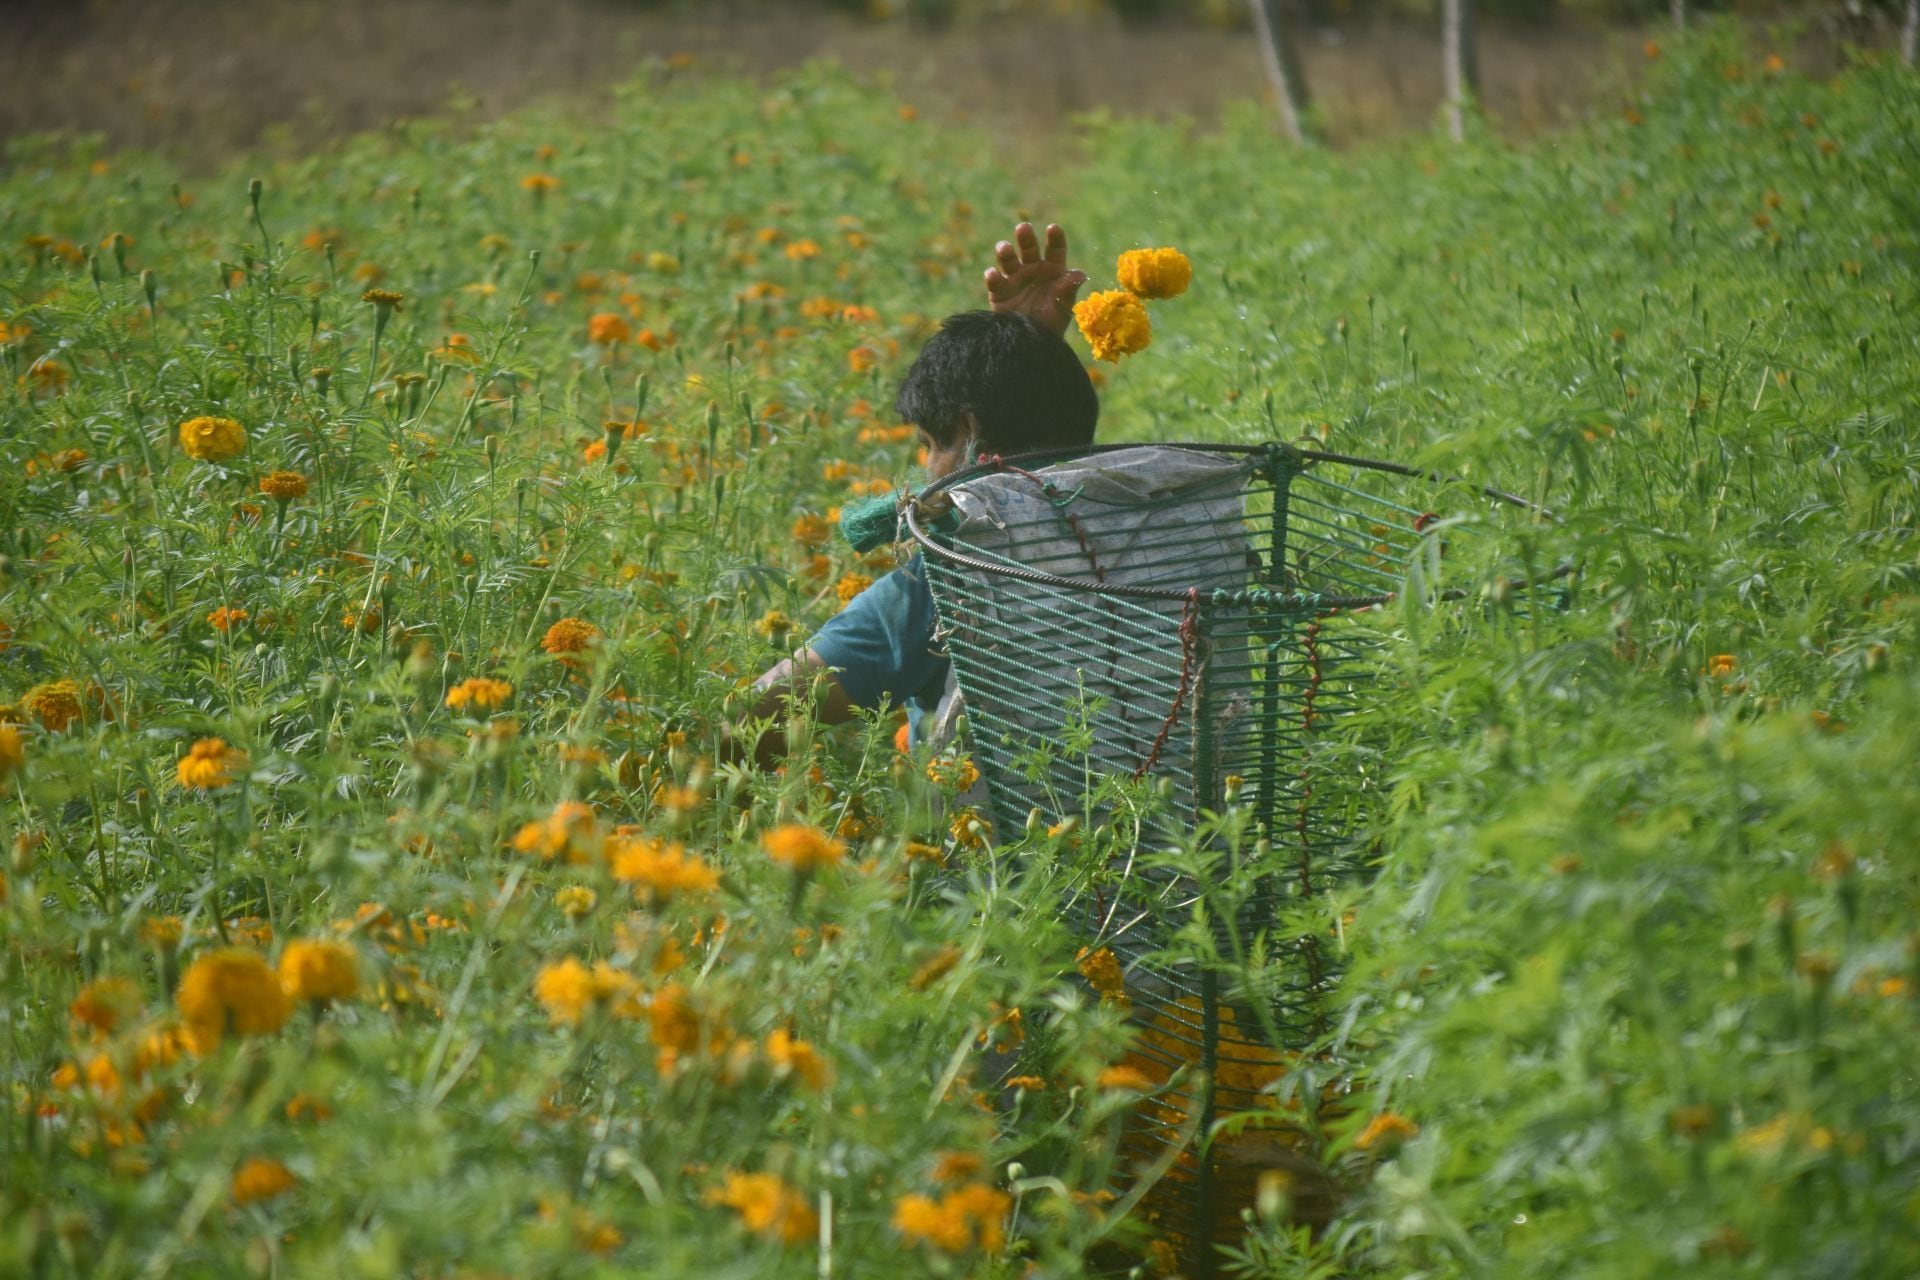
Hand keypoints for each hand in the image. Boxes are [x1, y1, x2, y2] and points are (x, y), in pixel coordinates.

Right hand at [984, 222, 1086, 337]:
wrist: (1032, 344)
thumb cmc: (1051, 323)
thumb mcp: (1063, 307)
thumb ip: (1068, 290)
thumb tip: (1080, 275)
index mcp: (1052, 270)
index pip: (1055, 249)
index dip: (1055, 238)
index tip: (1054, 228)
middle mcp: (1032, 270)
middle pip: (1029, 249)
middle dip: (1026, 238)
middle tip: (1023, 227)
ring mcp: (1014, 279)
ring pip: (1009, 260)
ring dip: (1006, 253)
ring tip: (1004, 248)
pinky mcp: (998, 292)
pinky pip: (995, 281)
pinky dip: (992, 277)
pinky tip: (992, 274)